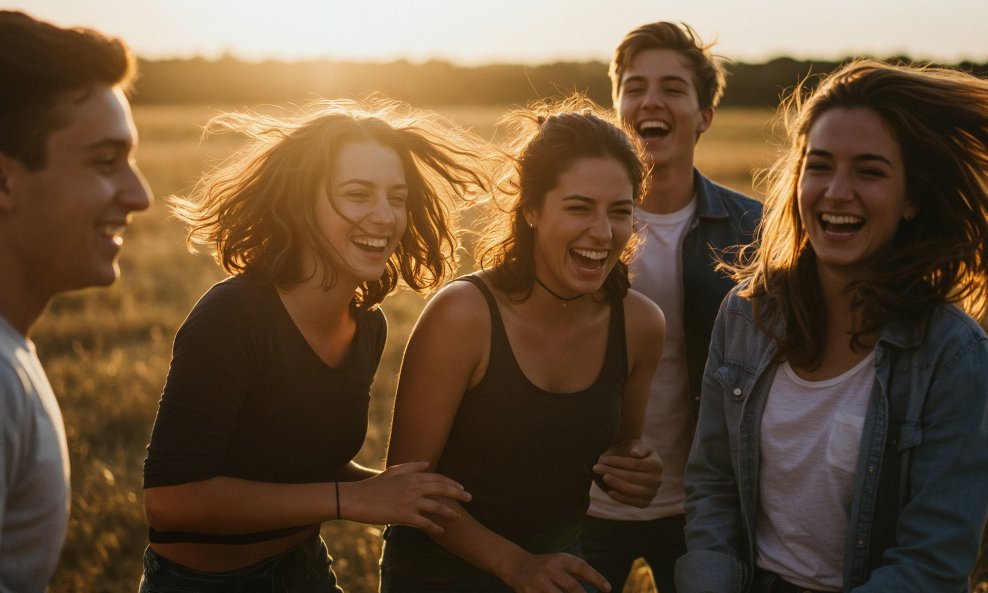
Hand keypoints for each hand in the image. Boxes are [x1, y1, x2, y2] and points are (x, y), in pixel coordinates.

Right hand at [342, 462, 470, 534]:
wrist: (356, 498)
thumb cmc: (374, 485)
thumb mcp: (393, 471)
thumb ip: (411, 466)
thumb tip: (428, 463)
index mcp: (412, 476)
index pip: (438, 478)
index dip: (452, 483)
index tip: (461, 488)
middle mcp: (413, 487)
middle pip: (442, 489)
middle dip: (459, 494)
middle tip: (470, 499)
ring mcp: (409, 501)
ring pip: (437, 507)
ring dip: (450, 513)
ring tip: (458, 518)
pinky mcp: (403, 515)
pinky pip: (424, 522)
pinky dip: (435, 527)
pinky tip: (441, 531)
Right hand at [500, 551, 610, 592]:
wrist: (516, 565)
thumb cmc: (546, 566)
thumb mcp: (560, 562)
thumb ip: (578, 572)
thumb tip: (603, 586)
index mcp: (560, 559)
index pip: (582, 567)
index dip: (596, 578)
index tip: (608, 589)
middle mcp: (549, 569)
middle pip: (572, 586)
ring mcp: (538, 582)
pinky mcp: (529, 592)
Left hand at [593, 439, 661, 507]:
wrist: (634, 465)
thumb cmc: (633, 452)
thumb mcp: (637, 446)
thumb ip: (638, 448)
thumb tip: (635, 454)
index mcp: (657, 465)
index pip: (634, 464)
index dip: (618, 462)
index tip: (603, 459)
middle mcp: (657, 480)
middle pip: (632, 477)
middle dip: (613, 472)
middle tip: (596, 468)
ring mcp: (652, 493)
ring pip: (631, 489)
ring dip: (615, 484)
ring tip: (603, 478)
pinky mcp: (645, 503)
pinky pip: (633, 502)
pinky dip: (621, 498)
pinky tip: (610, 492)